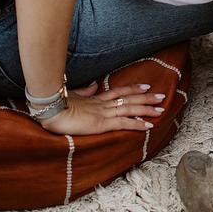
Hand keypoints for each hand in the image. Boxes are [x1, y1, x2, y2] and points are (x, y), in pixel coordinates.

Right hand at [37, 83, 165, 135]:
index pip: (118, 92)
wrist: (51, 110)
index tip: (145, 87)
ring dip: (147, 109)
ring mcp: (103, 113)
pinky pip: (124, 122)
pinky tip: (148, 125)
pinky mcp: (102, 123)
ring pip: (130, 108)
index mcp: (95, 99)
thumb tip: (93, 85)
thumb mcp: (72, 96)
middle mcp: (102, 104)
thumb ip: (84, 91)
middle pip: (129, 98)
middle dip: (146, 98)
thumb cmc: (57, 105)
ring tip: (161, 109)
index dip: (133, 90)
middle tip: (161, 96)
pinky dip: (137, 124)